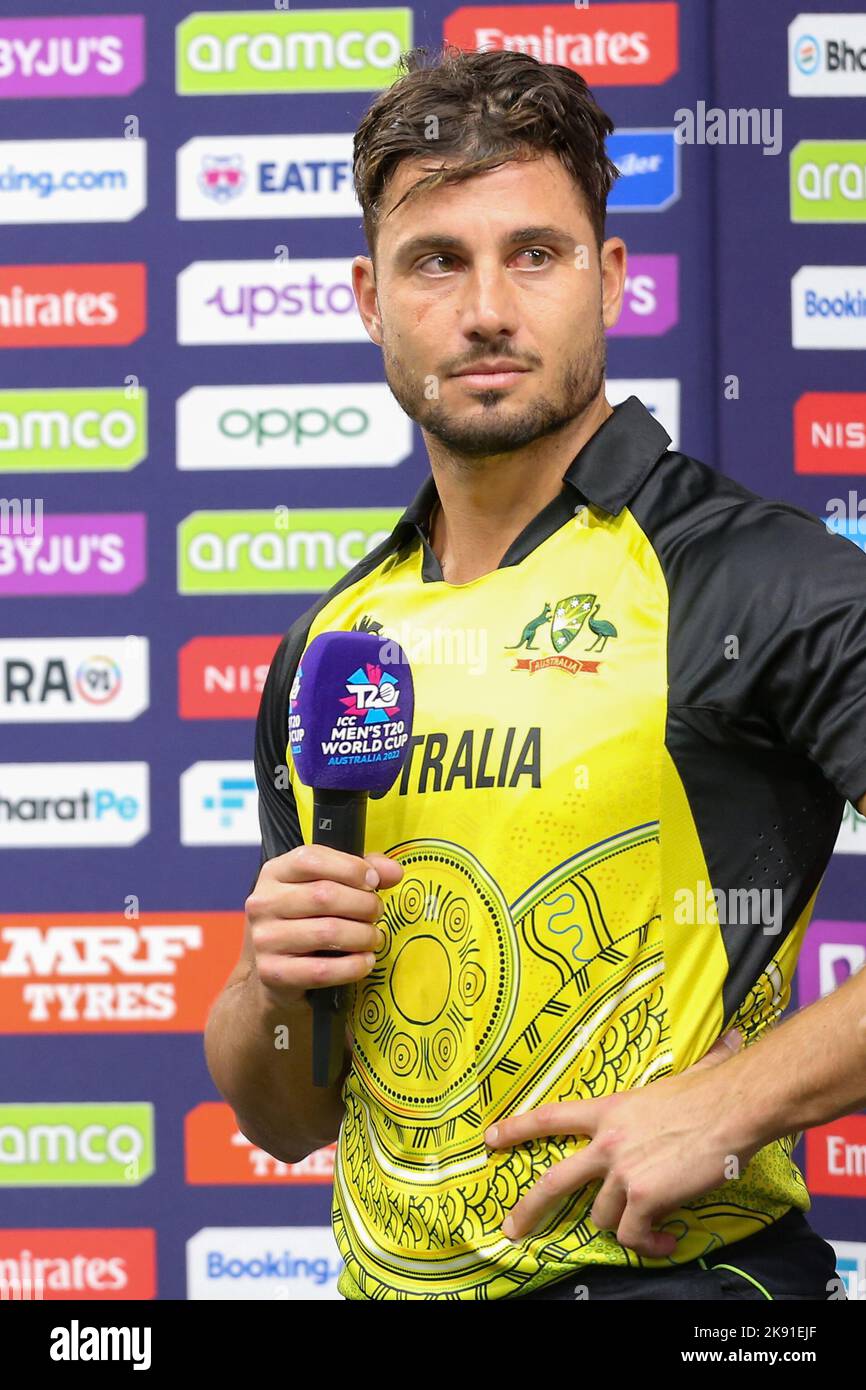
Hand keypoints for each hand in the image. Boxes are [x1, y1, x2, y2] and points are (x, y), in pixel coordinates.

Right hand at [245, 845, 402, 1005]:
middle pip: (324, 895)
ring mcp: (265, 939)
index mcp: (274, 873)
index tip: (373, 880)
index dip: (350, 867)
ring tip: (373, 938)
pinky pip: (323, 970)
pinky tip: (365, 962)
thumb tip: (393, 871)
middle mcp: (263, 903)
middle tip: (377, 913)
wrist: (270, 975)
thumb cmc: (303, 923)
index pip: (311, 859)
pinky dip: (354, 966)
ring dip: (363, 936)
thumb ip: (358, 872)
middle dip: (363, 904)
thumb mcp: (323, 888)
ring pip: (328, 932)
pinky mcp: (274, 973)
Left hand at [485, 1028, 754, 1257]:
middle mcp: (608, 1141)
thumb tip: (728, 1040)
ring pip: (603, 1217)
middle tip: (512, 1229)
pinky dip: (648, 1245)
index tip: (490, 1139)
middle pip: (554, 1180)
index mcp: (610, 1110)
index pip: (551, 1117)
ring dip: (625, 1229)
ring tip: (651, 1231)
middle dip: (529, 1208)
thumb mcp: (681, 1078)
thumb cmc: (714, 1090)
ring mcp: (623, 1171)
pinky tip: (665, 1241)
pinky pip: (634, 1236)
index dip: (517, 1129)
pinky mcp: (645, 1197)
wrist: (734, 1107)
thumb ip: (685, 1072)